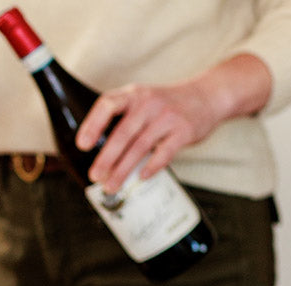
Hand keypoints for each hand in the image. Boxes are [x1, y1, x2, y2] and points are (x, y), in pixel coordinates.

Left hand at [75, 54, 271, 192]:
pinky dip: (152, 167)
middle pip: (122, 133)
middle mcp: (149, 103)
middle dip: (106, 158)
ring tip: (111, 186)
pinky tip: (141, 177)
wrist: (208, 96)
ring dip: (123, 170)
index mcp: (134, 95)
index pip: (108, 104)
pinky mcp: (184, 131)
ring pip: (140, 147)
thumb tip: (96, 156)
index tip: (83, 145)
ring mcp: (168, 116)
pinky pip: (164, 152)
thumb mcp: (142, 101)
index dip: (93, 124)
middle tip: (94, 177)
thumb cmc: (166, 105)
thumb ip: (122, 120)